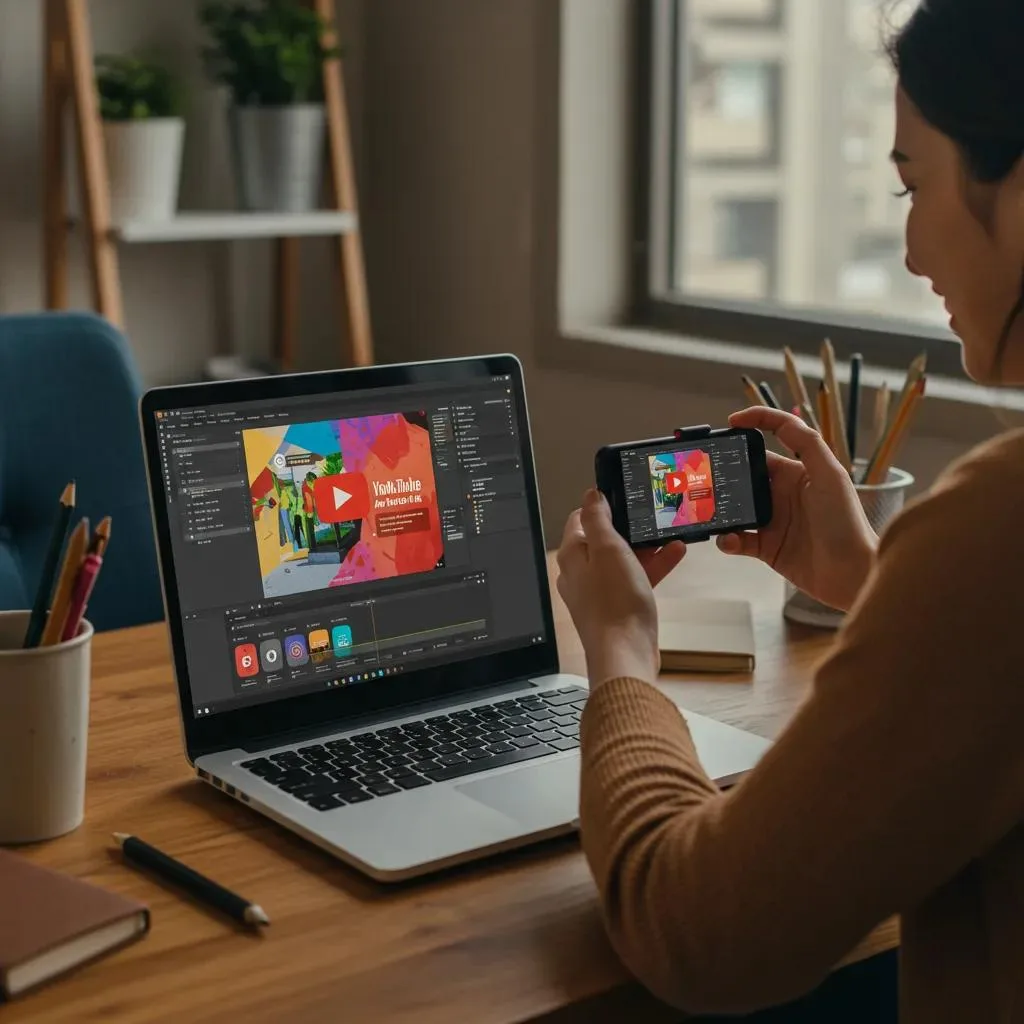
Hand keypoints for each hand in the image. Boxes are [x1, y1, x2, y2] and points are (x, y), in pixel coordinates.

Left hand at [557, 490, 684, 685]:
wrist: (625, 654)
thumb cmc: (614, 604)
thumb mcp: (609, 549)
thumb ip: (598, 519)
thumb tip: (590, 495)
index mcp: (573, 556)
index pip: (579, 520)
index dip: (600, 506)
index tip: (622, 498)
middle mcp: (580, 573)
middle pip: (603, 540)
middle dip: (629, 528)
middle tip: (650, 517)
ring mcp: (598, 592)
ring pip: (622, 560)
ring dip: (646, 547)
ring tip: (669, 534)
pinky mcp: (617, 607)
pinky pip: (634, 579)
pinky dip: (651, 567)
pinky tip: (674, 556)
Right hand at [717, 407, 876, 610]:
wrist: (851, 574)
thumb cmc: (846, 522)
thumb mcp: (831, 475)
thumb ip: (808, 443)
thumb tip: (779, 420)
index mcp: (798, 471)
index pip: (771, 440)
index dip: (753, 424)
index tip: (731, 422)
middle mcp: (782, 493)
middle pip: (744, 473)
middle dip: (724, 471)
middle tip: (703, 471)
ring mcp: (773, 520)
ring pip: (735, 506)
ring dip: (719, 507)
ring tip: (706, 508)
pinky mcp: (766, 547)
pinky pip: (737, 539)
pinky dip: (727, 539)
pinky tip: (727, 540)